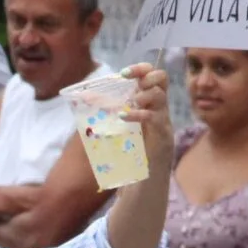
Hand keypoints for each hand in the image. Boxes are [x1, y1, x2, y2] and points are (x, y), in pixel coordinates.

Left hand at [118, 62, 174, 181]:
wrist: (144, 178)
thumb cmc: (132, 151)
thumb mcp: (117, 125)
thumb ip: (107, 110)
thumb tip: (84, 97)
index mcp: (150, 102)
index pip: (153, 75)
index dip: (141, 68)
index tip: (124, 73)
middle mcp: (160, 108)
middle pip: (163, 78)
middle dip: (147, 76)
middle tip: (133, 86)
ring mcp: (163, 120)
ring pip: (160, 95)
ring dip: (142, 95)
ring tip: (129, 104)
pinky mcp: (162, 134)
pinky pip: (154, 117)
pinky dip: (137, 114)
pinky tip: (123, 118)